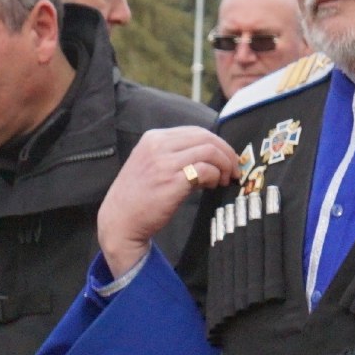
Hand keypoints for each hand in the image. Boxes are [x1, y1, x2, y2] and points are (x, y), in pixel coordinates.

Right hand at [98, 127, 241, 279]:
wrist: (119, 222)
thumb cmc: (137, 198)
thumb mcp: (150, 166)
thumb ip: (174, 156)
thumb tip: (208, 157)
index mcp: (153, 138)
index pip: (195, 131)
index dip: (216, 143)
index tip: (226, 158)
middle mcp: (158, 146)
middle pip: (205, 137)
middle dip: (226, 152)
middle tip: (234, 168)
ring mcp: (164, 163)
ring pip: (209, 151)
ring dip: (224, 165)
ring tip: (225, 179)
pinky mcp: (171, 182)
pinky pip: (205, 170)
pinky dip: (216, 176)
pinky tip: (213, 186)